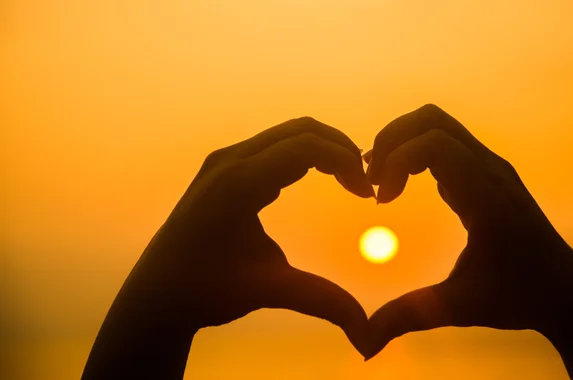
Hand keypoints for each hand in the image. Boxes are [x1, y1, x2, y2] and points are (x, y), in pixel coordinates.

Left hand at [132, 116, 373, 346]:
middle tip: (364, 182)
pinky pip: (271, 147)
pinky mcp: (222, 169)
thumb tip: (368, 337)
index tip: (366, 193)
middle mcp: (228, 161)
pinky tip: (315, 179)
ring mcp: (222, 162)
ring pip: (286, 134)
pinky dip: (301, 155)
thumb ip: (322, 301)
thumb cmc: (206, 291)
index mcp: (238, 183)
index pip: (306, 146)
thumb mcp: (269, 290)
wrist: (157, 293)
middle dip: (340, 149)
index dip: (346, 162)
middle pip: (301, 129)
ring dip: (322, 150)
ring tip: (348, 180)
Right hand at [363, 105, 572, 376]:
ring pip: (437, 124)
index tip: (380, 199)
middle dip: (390, 141)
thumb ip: (409, 317)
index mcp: (486, 198)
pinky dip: (414, 151)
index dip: (395, 162)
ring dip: (401, 142)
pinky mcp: (486, 171)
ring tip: (379, 177)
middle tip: (370, 177)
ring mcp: (490, 167)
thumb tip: (363, 344)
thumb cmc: (517, 297)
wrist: (563, 289)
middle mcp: (490, 171)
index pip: (434, 146)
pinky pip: (444, 141)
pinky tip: (400, 185)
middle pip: (431, 120)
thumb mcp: (458, 308)